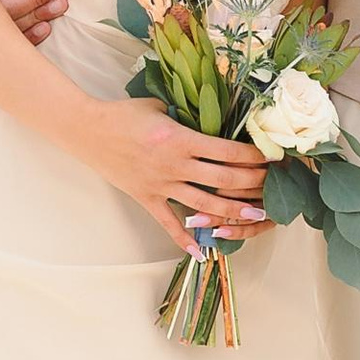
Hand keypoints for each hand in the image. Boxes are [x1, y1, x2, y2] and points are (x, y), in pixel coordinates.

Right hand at [87, 99, 271, 251]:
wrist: (87, 130)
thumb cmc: (125, 114)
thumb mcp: (161, 107)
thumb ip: (188, 116)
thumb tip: (214, 117)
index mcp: (180, 139)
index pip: (227, 151)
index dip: (253, 156)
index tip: (272, 157)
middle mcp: (174, 165)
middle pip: (222, 179)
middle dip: (252, 183)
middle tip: (273, 186)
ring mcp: (160, 185)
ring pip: (204, 204)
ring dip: (232, 212)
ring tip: (255, 216)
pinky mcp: (146, 198)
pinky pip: (168, 223)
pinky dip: (185, 239)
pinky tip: (202, 252)